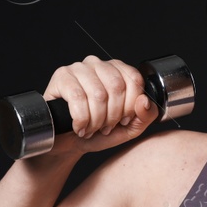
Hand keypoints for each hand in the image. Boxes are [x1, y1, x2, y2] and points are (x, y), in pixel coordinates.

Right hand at [42, 55, 157, 155]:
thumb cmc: (98, 132)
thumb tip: (145, 102)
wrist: (69, 142)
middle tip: (104, 128)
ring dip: (96, 120)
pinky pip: (77, 97)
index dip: (130, 107)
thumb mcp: (128, 129)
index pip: (134, 80)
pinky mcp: (62, 76)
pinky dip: (81, 119)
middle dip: (113, 116)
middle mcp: (99, 64)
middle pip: (117, 87)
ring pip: (98, 94)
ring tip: (91, 128)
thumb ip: (145, 116)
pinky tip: (79, 126)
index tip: (123, 121)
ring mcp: (79, 68)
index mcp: (118, 71)